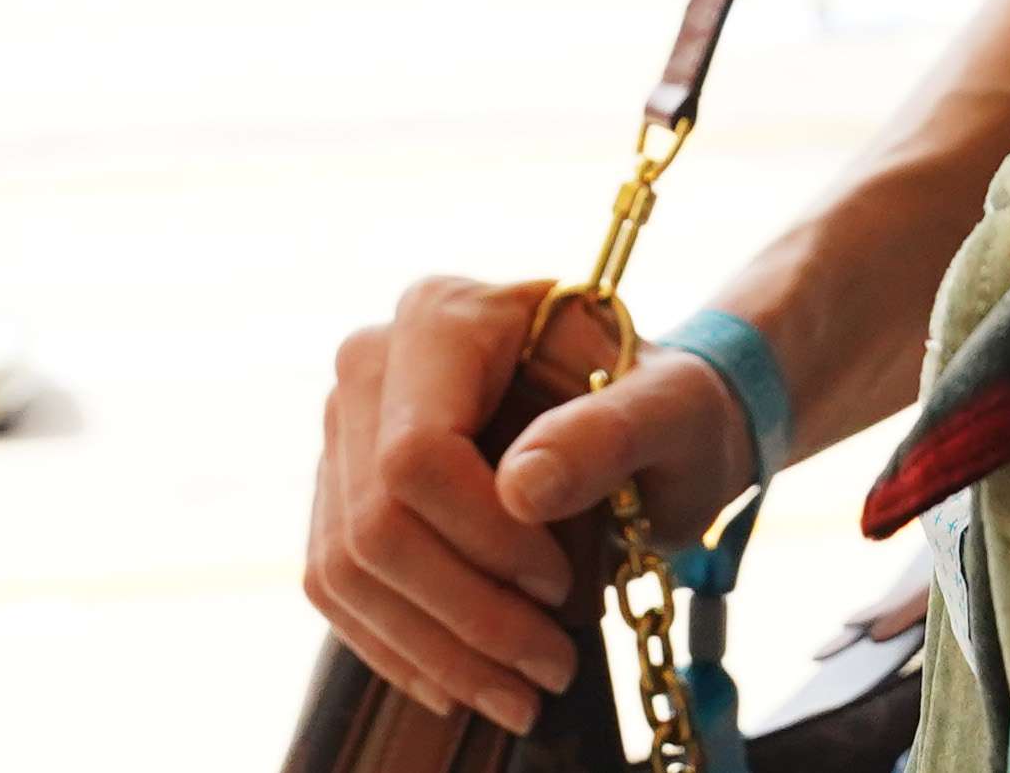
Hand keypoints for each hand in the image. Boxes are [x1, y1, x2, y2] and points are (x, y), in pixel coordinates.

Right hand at [303, 276, 760, 736]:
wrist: (646, 425)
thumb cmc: (668, 408)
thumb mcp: (674, 411)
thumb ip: (607, 434)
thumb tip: (522, 491)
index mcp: (447, 315)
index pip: (418, 453)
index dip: (484, 540)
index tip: (561, 584)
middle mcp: (372, 361)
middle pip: (376, 520)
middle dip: (466, 615)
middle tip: (553, 667)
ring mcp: (346, 428)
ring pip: (347, 565)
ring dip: (434, 651)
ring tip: (523, 695)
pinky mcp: (340, 489)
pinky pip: (335, 585)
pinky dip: (399, 649)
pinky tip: (463, 684)